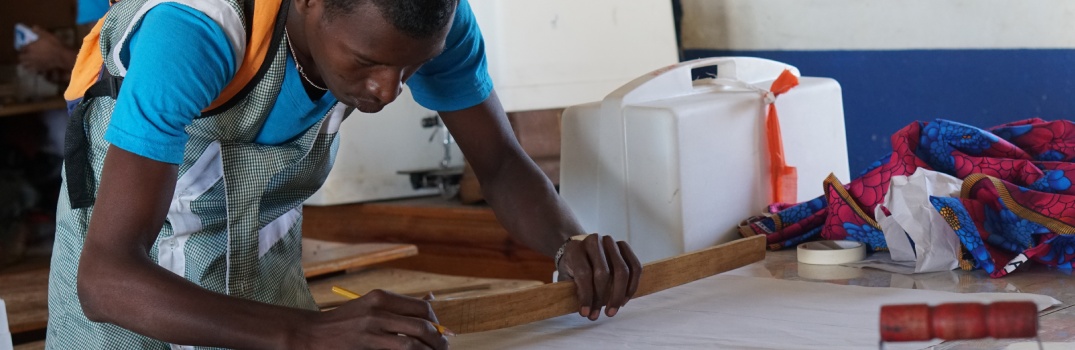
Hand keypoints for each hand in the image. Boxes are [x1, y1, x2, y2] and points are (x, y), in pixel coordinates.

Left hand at [17, 26, 75, 82]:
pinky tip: (36, 66)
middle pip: (21, 58)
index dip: (22, 47)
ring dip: (25, 63)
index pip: (21, 48)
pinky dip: (33, 68)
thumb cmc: (54, 44)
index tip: (25, 46)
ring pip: (25, 65)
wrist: (62, 56)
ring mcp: (34, 63)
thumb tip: (33, 27)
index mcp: (30, 47)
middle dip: (22, 56)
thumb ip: (39, 31)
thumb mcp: (47, 35)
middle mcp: (30, 56)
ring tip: (28, 61)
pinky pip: (33, 70)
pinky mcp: (40, 69)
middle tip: (25, 54)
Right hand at [297, 289, 448, 349]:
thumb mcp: (371, 306)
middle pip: (422, 325)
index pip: (421, 308)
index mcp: (381, 297)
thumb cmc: (345, 321)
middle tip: (443, 347)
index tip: (439, 331)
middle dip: (438, 339)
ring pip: (414, 341)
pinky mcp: (367, 345)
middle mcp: (378, 310)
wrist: (312, 333)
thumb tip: (431, 299)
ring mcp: (372, 329)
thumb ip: (399, 305)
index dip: (436, 321)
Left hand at [558, 234, 642, 320]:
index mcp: (575, 249)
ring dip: (619, 295)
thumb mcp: (566, 277)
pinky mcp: (624, 246)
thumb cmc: (573, 267)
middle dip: (602, 298)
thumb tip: (586, 310)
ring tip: (613, 310)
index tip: (586, 313)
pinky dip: (632, 286)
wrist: (582, 249)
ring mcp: (610, 242)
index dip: (586, 296)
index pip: (584, 274)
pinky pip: (635, 267)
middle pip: (603, 273)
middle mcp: (593, 241)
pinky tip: (624, 300)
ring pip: (622, 271)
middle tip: (600, 315)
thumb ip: (574, 289)